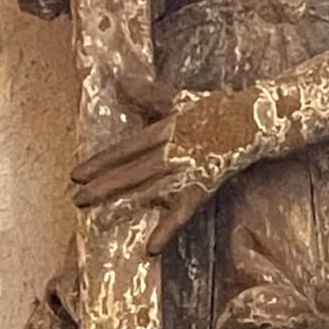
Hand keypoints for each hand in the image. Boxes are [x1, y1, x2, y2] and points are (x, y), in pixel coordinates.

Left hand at [71, 75, 263, 253]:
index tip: (76, 174)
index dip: (100, 162)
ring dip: (123, 206)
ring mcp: (186, 174)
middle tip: (76, 200)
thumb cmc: (214, 110)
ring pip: (148, 192)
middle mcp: (172, 154)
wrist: (253, 123)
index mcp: (165, 131)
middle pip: (132, 173)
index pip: (126, 149)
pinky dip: (166, 232)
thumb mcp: (178, 99)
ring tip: (97, 219)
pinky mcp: (200, 190)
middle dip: (103, 187)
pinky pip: (180, 215)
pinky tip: (150, 249)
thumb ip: (147, 94)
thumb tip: (119, 79)